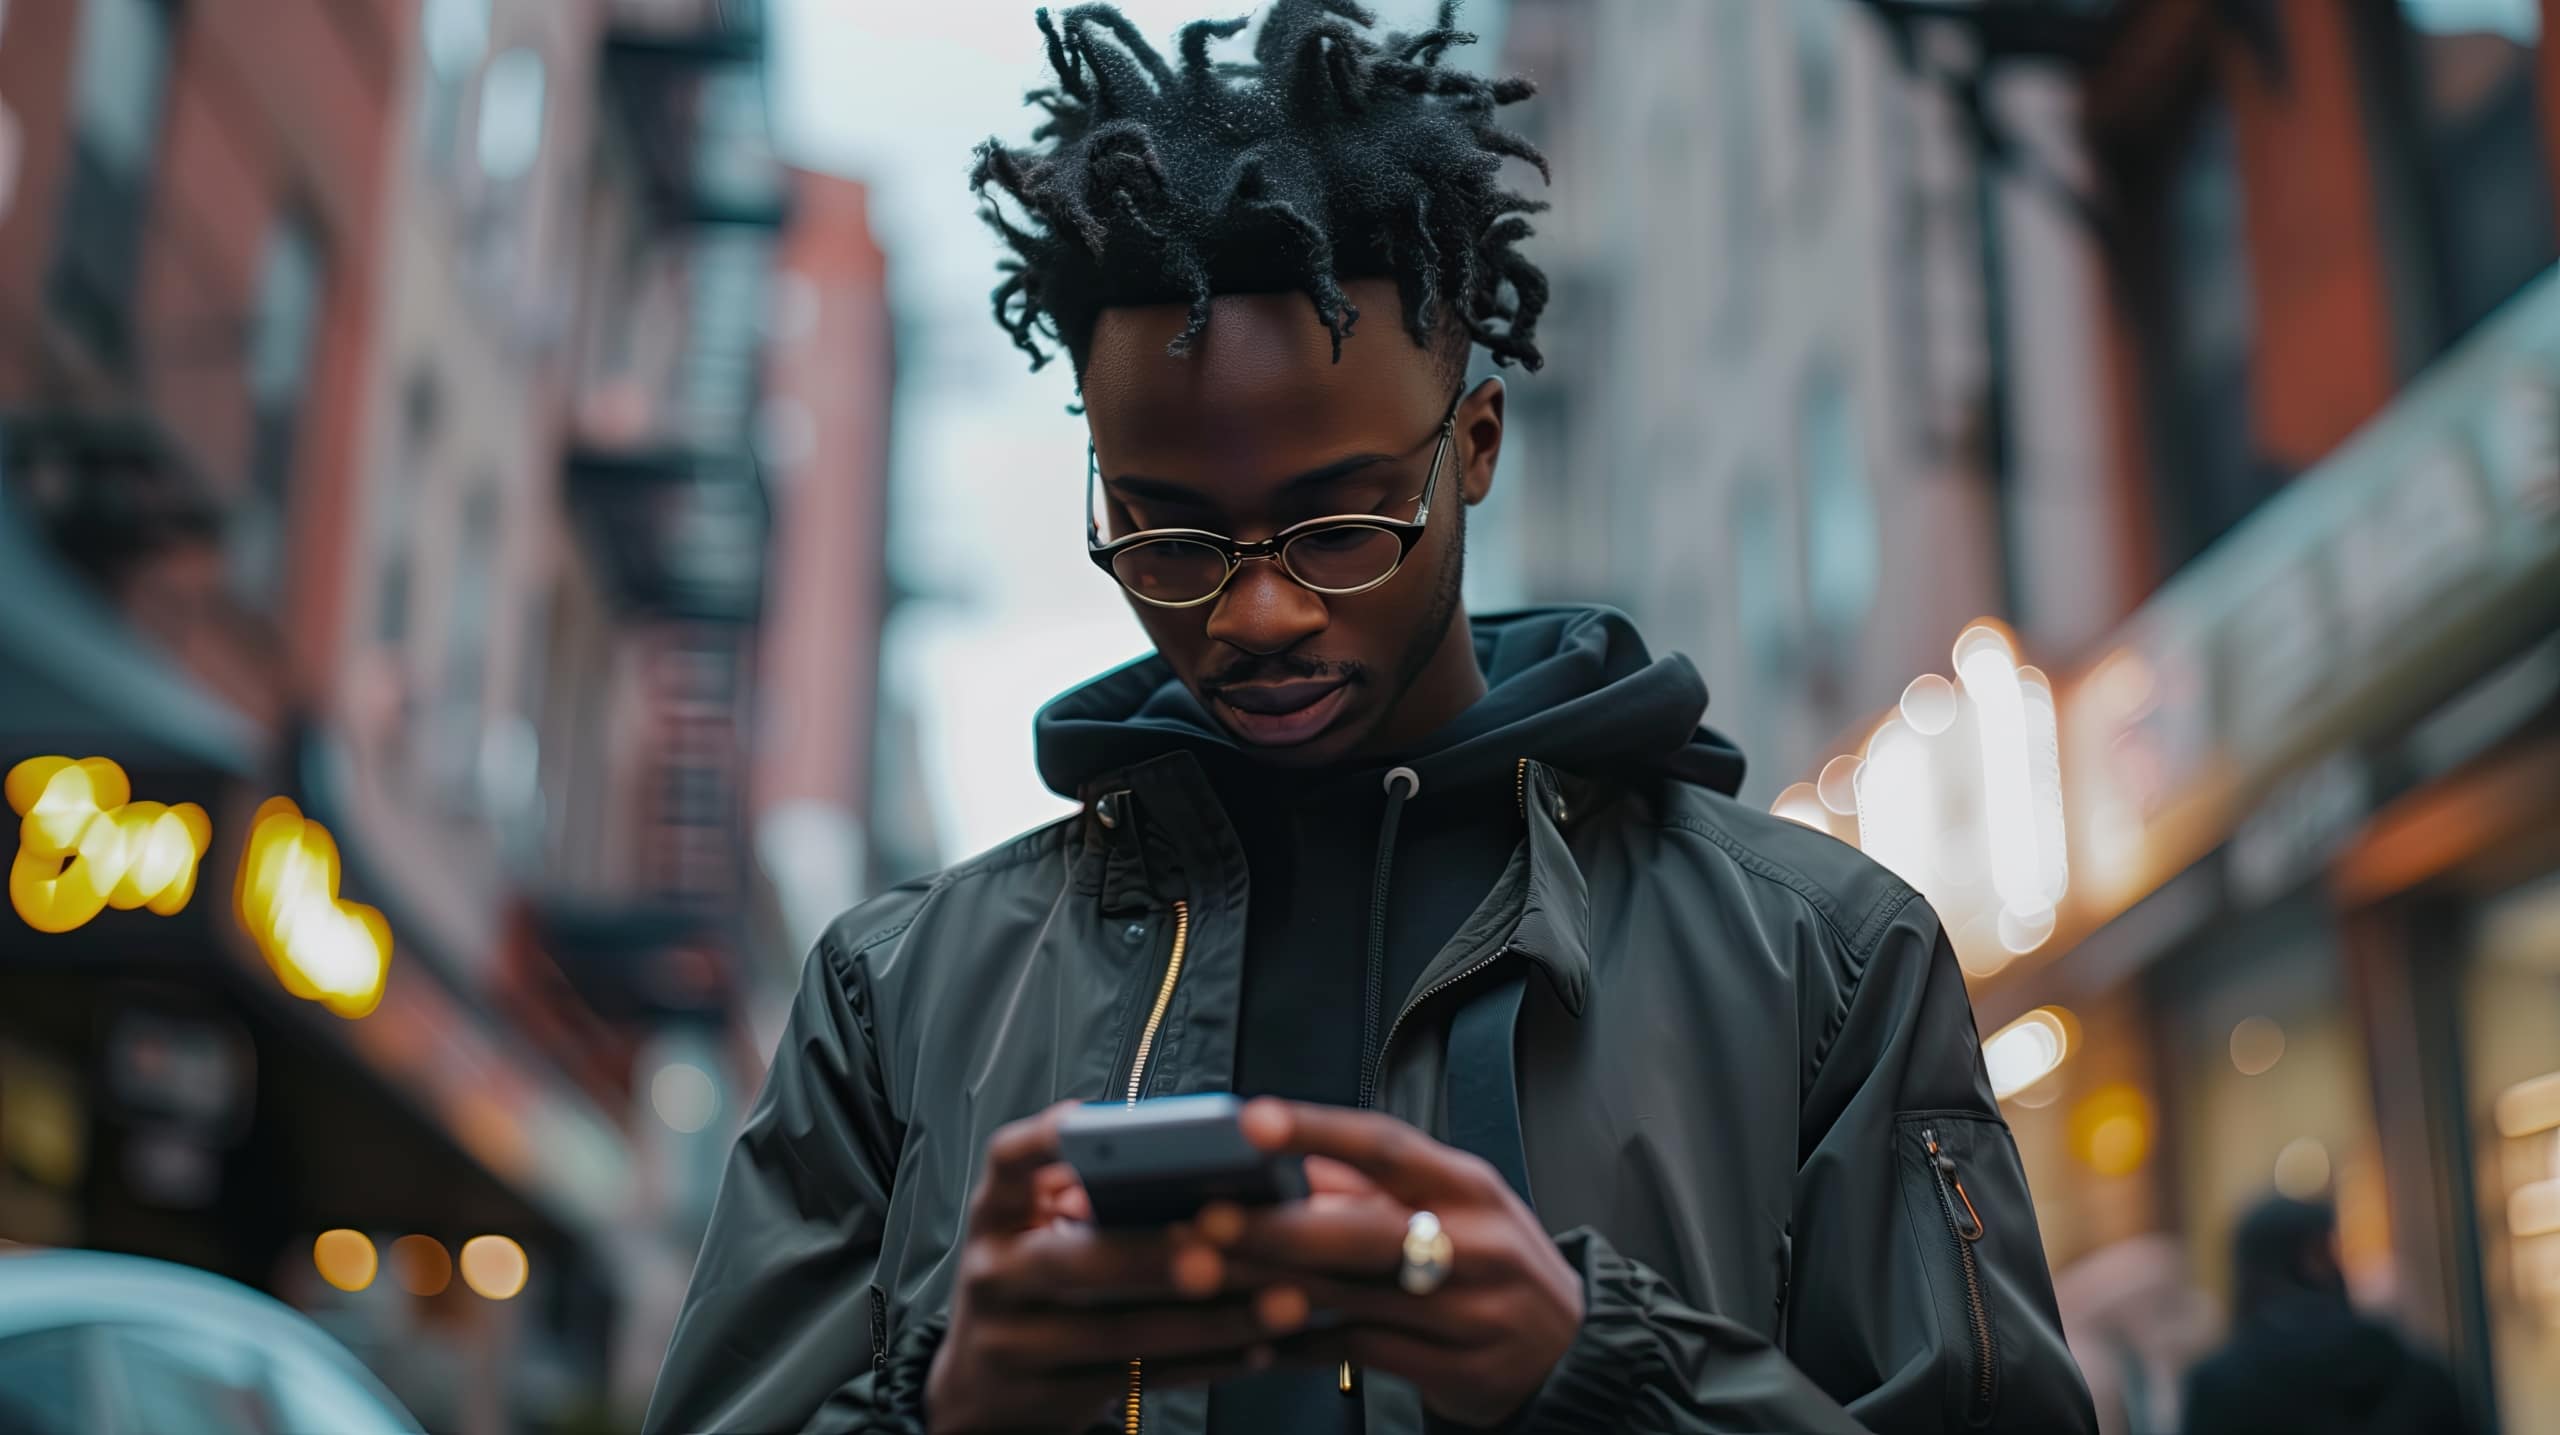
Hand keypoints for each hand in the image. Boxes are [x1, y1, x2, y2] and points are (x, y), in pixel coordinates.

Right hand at [924, 1103, 1311, 1432]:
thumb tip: (1192, 1159)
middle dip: (1151, 1255)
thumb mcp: (1037, 1227)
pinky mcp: (1051, 1396)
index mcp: (995, 1214)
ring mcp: (1014, 1343)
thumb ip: (1089, 1192)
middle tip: (1221, 1246)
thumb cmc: (1035, 1282)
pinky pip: (1142, 1378)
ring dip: (1208, 1320)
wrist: (983, 1388)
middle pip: (1068, 1261)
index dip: (1044, 1140)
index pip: (1005, 1161)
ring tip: (1282, 1301)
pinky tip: (1259, 1346)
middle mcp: (994, 1275)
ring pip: (1117, 1335)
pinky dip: (1206, 1362)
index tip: (1089, 1120)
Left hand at [1202, 1099, 1584, 1427]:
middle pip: (1364, 1230)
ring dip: (1271, 1290)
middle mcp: (1474, 1241)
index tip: (1250, 1122)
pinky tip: (1254, 1337)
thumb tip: (1283, 1163)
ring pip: (1354, 1297)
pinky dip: (1303, 1345)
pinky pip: (1362, 1354)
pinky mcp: (1457, 1368)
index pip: (1385, 1145)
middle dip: (1278, 1227)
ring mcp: (1469, 1310)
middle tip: (1207, 1221)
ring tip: (1204, 1280)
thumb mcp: (1454, 1206)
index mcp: (1466, 1184)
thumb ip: (1370, 1186)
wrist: (1572, 1350)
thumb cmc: (1492, 1263)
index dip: (1315, 1129)